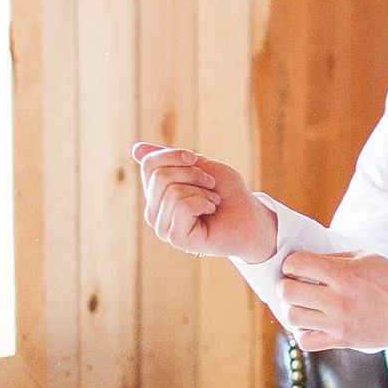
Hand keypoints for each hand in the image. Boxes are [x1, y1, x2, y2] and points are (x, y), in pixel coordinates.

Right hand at [132, 143, 277, 262]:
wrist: (251, 215)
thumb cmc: (227, 191)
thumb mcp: (199, 165)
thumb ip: (169, 159)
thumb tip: (136, 149)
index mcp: (156, 194)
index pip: (149, 164)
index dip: (175, 155)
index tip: (195, 159)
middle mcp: (154, 212)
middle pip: (159, 176)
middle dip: (193, 174)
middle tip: (211, 186)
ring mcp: (163, 228)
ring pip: (171, 191)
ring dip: (201, 191)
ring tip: (213, 201)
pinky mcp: (176, 239)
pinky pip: (182, 207)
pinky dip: (203, 203)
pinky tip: (211, 211)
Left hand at [278, 250, 387, 351]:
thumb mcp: (367, 257)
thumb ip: (335, 259)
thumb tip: (311, 261)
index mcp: (344, 274)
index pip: (298, 264)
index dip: (291, 263)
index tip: (296, 265)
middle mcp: (338, 299)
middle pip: (288, 292)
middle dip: (285, 285)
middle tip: (293, 284)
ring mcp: (339, 323)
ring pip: (293, 317)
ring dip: (292, 308)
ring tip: (302, 303)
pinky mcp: (342, 340)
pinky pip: (307, 342)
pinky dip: (302, 332)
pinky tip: (311, 323)